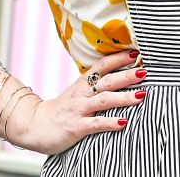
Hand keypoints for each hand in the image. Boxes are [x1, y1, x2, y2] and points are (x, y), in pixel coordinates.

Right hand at [11, 49, 146, 154]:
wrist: (33, 126)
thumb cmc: (62, 109)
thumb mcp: (78, 92)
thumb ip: (96, 85)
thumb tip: (123, 76)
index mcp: (83, 83)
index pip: (103, 65)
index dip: (119, 58)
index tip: (137, 52)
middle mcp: (82, 94)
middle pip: (107, 81)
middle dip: (127, 75)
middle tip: (145, 71)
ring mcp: (79, 110)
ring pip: (104, 100)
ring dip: (124, 97)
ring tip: (142, 96)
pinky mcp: (76, 127)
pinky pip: (95, 124)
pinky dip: (110, 123)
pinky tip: (124, 122)